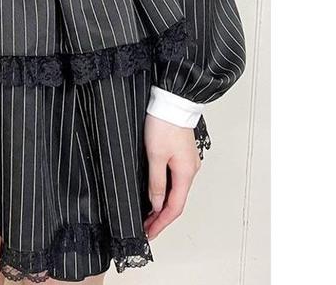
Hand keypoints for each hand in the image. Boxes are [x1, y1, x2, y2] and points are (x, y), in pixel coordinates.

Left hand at [143, 114, 200, 239]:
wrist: (172, 101)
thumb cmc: (164, 123)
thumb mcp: (155, 155)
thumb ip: (156, 182)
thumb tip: (156, 204)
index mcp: (186, 172)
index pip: (174, 207)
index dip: (161, 223)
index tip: (149, 233)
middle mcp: (190, 170)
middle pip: (177, 202)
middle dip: (161, 218)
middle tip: (145, 228)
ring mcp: (187, 162)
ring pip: (176, 191)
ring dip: (162, 205)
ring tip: (147, 216)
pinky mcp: (182, 154)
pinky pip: (175, 179)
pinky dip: (165, 192)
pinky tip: (155, 194)